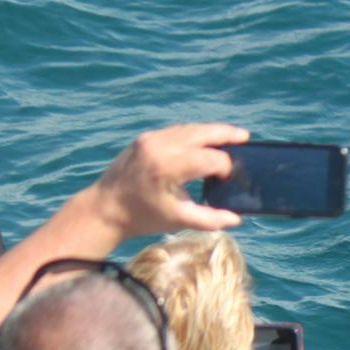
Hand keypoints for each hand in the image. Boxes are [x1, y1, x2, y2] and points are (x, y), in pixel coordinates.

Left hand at [90, 123, 246, 240]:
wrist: (105, 208)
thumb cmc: (142, 217)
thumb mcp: (179, 220)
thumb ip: (210, 220)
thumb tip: (236, 218)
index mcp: (168, 167)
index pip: (210, 158)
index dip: (225, 168)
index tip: (230, 180)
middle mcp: (159, 146)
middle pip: (202, 132)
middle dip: (226, 134)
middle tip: (245, 136)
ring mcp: (150, 139)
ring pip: (189, 128)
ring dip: (210, 132)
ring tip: (230, 137)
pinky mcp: (145, 138)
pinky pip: (176, 131)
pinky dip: (194, 134)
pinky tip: (204, 141)